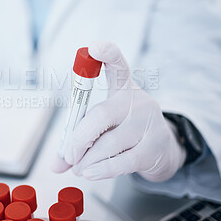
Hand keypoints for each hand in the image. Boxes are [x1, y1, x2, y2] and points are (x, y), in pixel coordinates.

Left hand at [53, 42, 185, 181]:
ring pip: (109, 143)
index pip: (117, 66)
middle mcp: (138, 102)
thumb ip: (79, 141)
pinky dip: (101, 170)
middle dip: (78, 139)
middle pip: (102, 114)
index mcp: (124, 89)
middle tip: (69, 155)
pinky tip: (90, 173)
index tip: (94, 47)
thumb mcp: (105, 127)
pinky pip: (121, 161)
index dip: (107, 54)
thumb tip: (55, 164)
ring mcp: (149, 124)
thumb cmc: (126, 132)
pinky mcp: (154, 148)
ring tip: (79, 168)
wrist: (165, 150)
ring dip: (87, 160)